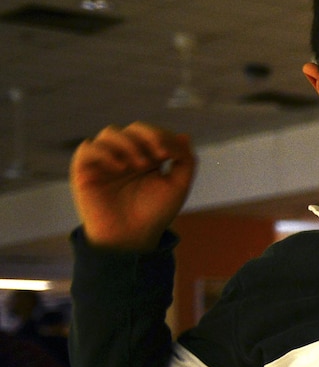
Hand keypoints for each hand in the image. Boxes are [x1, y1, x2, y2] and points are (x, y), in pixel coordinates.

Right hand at [70, 123, 195, 250]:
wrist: (131, 238)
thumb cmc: (155, 213)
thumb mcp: (178, 186)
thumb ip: (184, 160)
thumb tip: (184, 135)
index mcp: (146, 156)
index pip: (152, 132)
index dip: (162, 136)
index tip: (169, 155)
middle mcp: (124, 155)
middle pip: (133, 128)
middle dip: (148, 136)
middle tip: (159, 155)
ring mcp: (104, 160)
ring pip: (111, 133)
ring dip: (129, 143)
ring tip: (140, 165)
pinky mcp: (84, 169)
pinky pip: (88, 148)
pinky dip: (105, 152)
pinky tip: (120, 167)